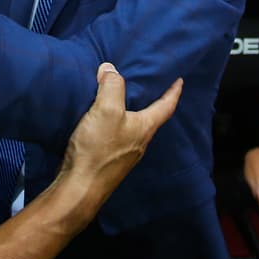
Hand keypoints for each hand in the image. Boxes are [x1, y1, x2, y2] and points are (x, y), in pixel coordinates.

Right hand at [60, 63, 182, 199]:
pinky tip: (101, 120)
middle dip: (151, 101)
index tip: (180, 80)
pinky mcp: (107, 161)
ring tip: (122, 98)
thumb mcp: (106, 111)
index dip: (174, 92)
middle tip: (148, 85)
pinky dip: (113, 122)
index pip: (166, 106)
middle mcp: (139, 142)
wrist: (79, 188)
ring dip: (131, 112)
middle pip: (150, 117)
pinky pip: (115, 135)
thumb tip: (111, 69)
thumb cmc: (98, 150)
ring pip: (132, 127)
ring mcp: (124, 154)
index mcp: (144, 128)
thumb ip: (112, 87)